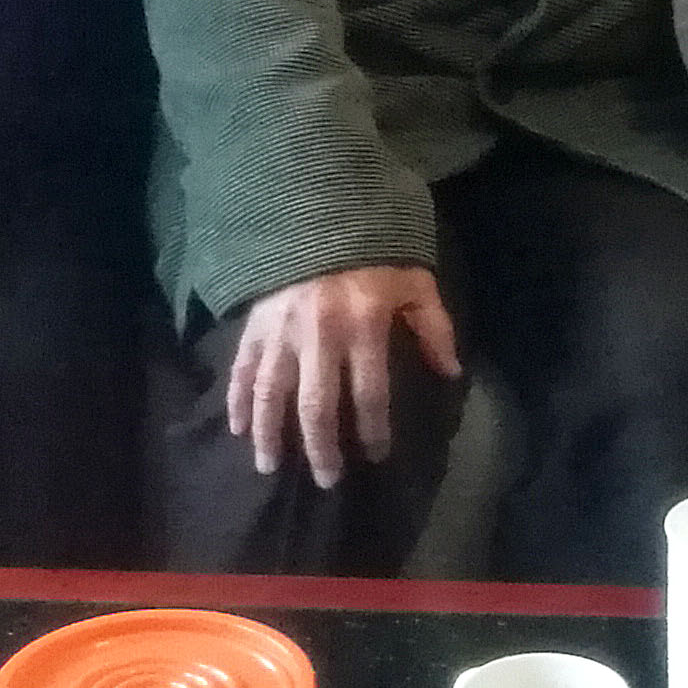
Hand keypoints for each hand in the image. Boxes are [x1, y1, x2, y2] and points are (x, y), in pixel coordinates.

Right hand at [225, 266, 458, 486]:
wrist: (320, 207)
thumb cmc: (375, 250)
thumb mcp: (415, 281)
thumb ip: (434, 327)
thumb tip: (451, 373)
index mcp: (363, 326)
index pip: (369, 393)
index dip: (373, 429)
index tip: (376, 455)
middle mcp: (319, 335)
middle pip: (317, 405)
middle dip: (321, 448)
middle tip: (327, 480)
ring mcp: (281, 331)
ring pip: (271, 394)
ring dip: (270, 434)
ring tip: (270, 467)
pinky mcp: (255, 323)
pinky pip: (241, 368)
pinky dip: (236, 400)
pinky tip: (238, 428)